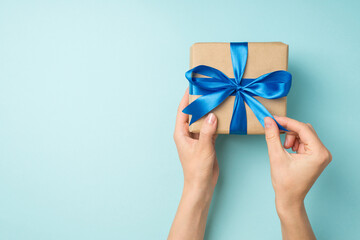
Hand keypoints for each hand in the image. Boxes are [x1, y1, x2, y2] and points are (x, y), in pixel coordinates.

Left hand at [168, 89, 217, 239]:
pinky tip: (221, 115)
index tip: (192, 85)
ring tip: (215, 98)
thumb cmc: (197, 169)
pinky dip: (214, 121)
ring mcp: (196, 137)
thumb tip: (213, 114)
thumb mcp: (203, 148)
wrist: (201, 185)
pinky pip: (209, 128)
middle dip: (198, 101)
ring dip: (207, 111)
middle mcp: (186, 133)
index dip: (186, 97)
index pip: (182, 111)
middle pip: (192, 113)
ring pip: (201, 119)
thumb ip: (207, 131)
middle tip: (207, 89)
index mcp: (180, 133)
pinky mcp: (204, 142)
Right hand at [264, 116, 331, 239]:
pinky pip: (304, 141)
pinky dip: (293, 142)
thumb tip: (268, 121)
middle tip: (275, 132)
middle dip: (289, 131)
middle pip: (305, 130)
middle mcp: (323, 152)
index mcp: (318, 153)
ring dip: (290, 137)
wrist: (289, 199)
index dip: (286, 122)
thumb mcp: (276, 157)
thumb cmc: (285, 183)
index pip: (303, 129)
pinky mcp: (316, 156)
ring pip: (303, 134)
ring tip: (283, 149)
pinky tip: (287, 151)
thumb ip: (272, 136)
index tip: (273, 118)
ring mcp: (321, 154)